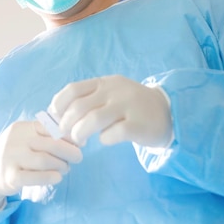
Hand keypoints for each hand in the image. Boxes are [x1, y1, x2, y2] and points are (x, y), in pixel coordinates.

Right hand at [0, 121, 82, 209]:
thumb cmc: (15, 153)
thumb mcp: (26, 138)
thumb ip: (47, 135)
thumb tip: (78, 138)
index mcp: (22, 128)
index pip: (50, 128)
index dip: (68, 135)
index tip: (79, 143)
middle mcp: (16, 141)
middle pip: (51, 144)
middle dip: (70, 151)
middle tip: (78, 158)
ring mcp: (12, 159)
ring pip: (45, 161)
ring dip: (61, 166)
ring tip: (65, 169)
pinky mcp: (10, 177)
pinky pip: (34, 177)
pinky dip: (50, 177)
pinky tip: (57, 178)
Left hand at [48, 75, 172, 147]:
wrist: (168, 112)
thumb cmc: (130, 106)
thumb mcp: (110, 95)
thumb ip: (88, 100)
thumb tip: (57, 116)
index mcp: (104, 82)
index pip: (73, 90)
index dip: (58, 105)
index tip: (56, 119)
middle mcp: (115, 91)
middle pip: (79, 107)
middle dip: (66, 124)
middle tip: (66, 135)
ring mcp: (127, 106)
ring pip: (93, 120)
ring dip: (79, 133)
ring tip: (79, 141)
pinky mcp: (138, 125)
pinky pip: (112, 133)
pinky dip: (104, 139)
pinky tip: (105, 140)